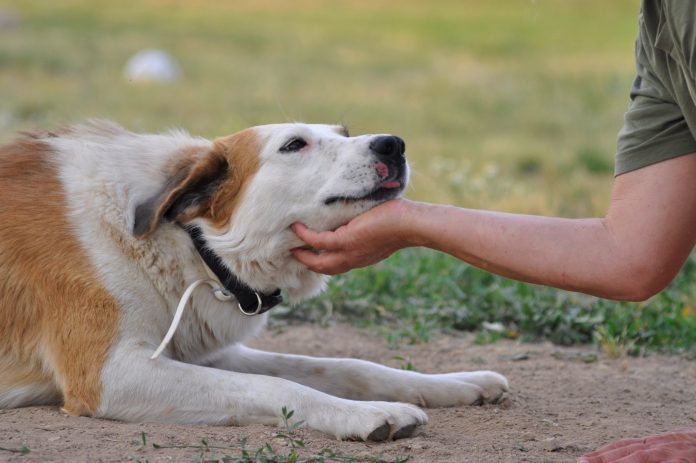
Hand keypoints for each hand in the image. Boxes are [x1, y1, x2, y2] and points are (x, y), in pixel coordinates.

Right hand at [291, 199, 417, 274]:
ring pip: (317, 260)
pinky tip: (298, 226)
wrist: (412, 224)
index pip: (337, 264)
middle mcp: (353, 259)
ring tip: (290, 240)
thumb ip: (365, 226)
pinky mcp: (347, 241)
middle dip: (306, 261)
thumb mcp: (378, 227)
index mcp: (361, 257)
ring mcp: (349, 252)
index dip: (321, 261)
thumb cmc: (402, 221)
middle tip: (293, 252)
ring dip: (301, 252)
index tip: (310, 253)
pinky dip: (305, 235)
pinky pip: (318, 241)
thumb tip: (356, 212)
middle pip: (322, 268)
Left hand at [578, 429, 695, 462]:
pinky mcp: (687, 460)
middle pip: (628, 451)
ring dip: (620, 462)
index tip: (584, 459)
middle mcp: (662, 445)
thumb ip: (655, 451)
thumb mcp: (675, 446)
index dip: (604, 452)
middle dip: (603, 458)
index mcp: (657, 442)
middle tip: (582, 462)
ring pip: (642, 457)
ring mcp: (674, 453)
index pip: (625, 445)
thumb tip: (634, 453)